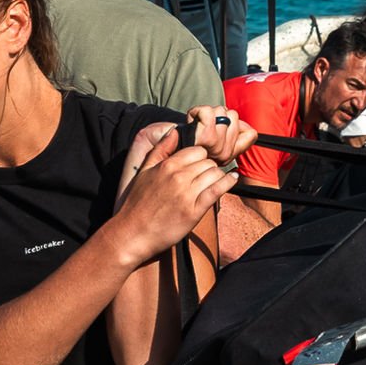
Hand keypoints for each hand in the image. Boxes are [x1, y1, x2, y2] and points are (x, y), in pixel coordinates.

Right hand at [112, 126, 237, 262]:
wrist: (133, 234)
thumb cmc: (138, 204)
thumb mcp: (144, 171)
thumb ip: (160, 149)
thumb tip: (174, 130)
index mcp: (167, 166)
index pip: (197, 150)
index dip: (201, 156)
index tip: (200, 164)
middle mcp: (178, 177)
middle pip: (208, 161)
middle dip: (209, 167)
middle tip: (206, 175)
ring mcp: (187, 194)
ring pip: (215, 173)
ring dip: (217, 176)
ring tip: (214, 180)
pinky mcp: (195, 211)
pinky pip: (218, 190)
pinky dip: (228, 183)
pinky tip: (232, 179)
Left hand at [183, 104, 257, 165]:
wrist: (154, 145)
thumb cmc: (178, 141)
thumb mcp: (210, 141)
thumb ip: (231, 136)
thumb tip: (249, 131)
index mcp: (227, 155)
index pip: (250, 134)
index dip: (235, 125)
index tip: (215, 128)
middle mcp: (224, 154)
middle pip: (232, 116)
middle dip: (215, 114)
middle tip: (200, 127)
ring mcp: (215, 149)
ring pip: (221, 112)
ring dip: (205, 113)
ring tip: (194, 125)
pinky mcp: (204, 140)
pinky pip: (208, 112)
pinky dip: (196, 111)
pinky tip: (189, 122)